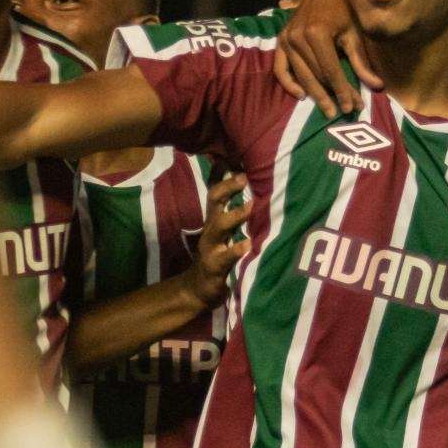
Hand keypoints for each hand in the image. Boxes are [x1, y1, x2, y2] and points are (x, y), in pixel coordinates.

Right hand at [186, 173, 252, 305]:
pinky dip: (237, 250)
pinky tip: (248, 244)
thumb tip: (244, 189)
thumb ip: (232, 213)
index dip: (223, 174)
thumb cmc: (217, 255)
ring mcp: (211, 247)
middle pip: (214, 201)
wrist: (197, 289)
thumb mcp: (224, 232)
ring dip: (234, 216)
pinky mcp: (215, 267)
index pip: (216, 190)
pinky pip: (226, 257)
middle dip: (227, 187)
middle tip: (244, 177)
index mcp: (214, 219)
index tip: (234, 157)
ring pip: (218, 227)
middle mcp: (211, 229)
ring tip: (250, 207)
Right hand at [270, 0, 379, 117]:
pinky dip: (288, 83)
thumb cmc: (345, 7)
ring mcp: (287, 39)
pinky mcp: (281, 40)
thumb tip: (377, 86)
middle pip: (316, 75)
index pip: (331, 71)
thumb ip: (361, 61)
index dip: (342, 91)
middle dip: (331, 95)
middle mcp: (298, 37)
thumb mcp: (355, 33)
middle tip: (343, 112)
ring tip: (327, 109)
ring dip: (314, 94)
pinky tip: (300, 95)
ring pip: (300, 75)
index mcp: (317, 33)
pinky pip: (280, 67)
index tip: (353, 106)